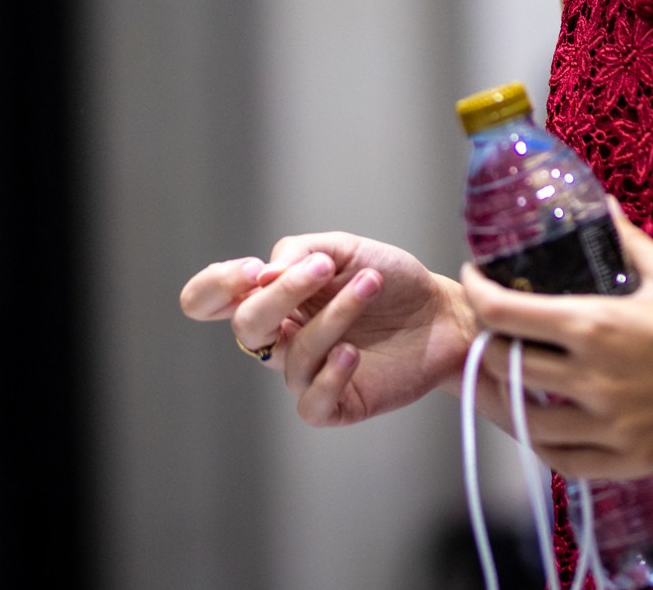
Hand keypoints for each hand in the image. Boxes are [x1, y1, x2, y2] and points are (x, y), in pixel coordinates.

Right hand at [181, 232, 474, 425]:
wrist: (443, 312)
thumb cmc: (390, 279)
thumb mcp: (344, 249)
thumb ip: (297, 253)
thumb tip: (260, 277)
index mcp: (272, 297)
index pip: (209, 300)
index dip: (215, 287)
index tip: (251, 271)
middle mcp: (281, 336)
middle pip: (247, 327)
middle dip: (282, 295)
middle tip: (324, 268)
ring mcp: (307, 372)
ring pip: (292, 355)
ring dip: (333, 317)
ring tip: (371, 286)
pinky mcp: (336, 404)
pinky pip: (310, 402)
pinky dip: (330, 377)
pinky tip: (353, 354)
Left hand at [461, 209, 652, 479]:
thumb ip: (624, 240)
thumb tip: (600, 206)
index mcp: (598, 325)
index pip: (504, 313)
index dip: (478, 292)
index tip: (476, 278)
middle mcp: (596, 379)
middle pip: (504, 367)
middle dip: (486, 344)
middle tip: (490, 330)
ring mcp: (613, 425)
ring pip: (525, 420)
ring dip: (505, 397)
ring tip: (504, 378)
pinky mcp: (633, 458)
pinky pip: (565, 461)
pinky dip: (543, 442)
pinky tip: (541, 422)